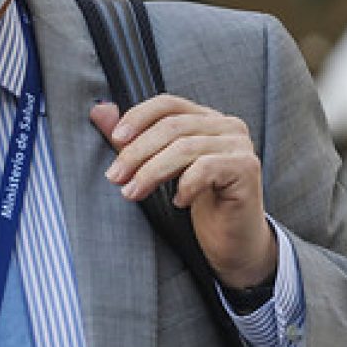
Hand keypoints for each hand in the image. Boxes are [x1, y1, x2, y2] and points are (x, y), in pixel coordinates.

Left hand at [90, 95, 277, 288]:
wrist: (233, 242)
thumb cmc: (197, 204)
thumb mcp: (157, 168)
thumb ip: (132, 140)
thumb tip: (100, 111)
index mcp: (205, 118)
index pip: (167, 104)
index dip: (138, 117)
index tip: (116, 139)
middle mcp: (226, 125)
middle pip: (172, 127)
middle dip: (137, 152)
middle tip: (115, 176)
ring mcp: (239, 145)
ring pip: (185, 147)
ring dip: (151, 171)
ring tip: (133, 192)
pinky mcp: (246, 168)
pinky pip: (206, 168)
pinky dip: (185, 185)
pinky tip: (178, 202)